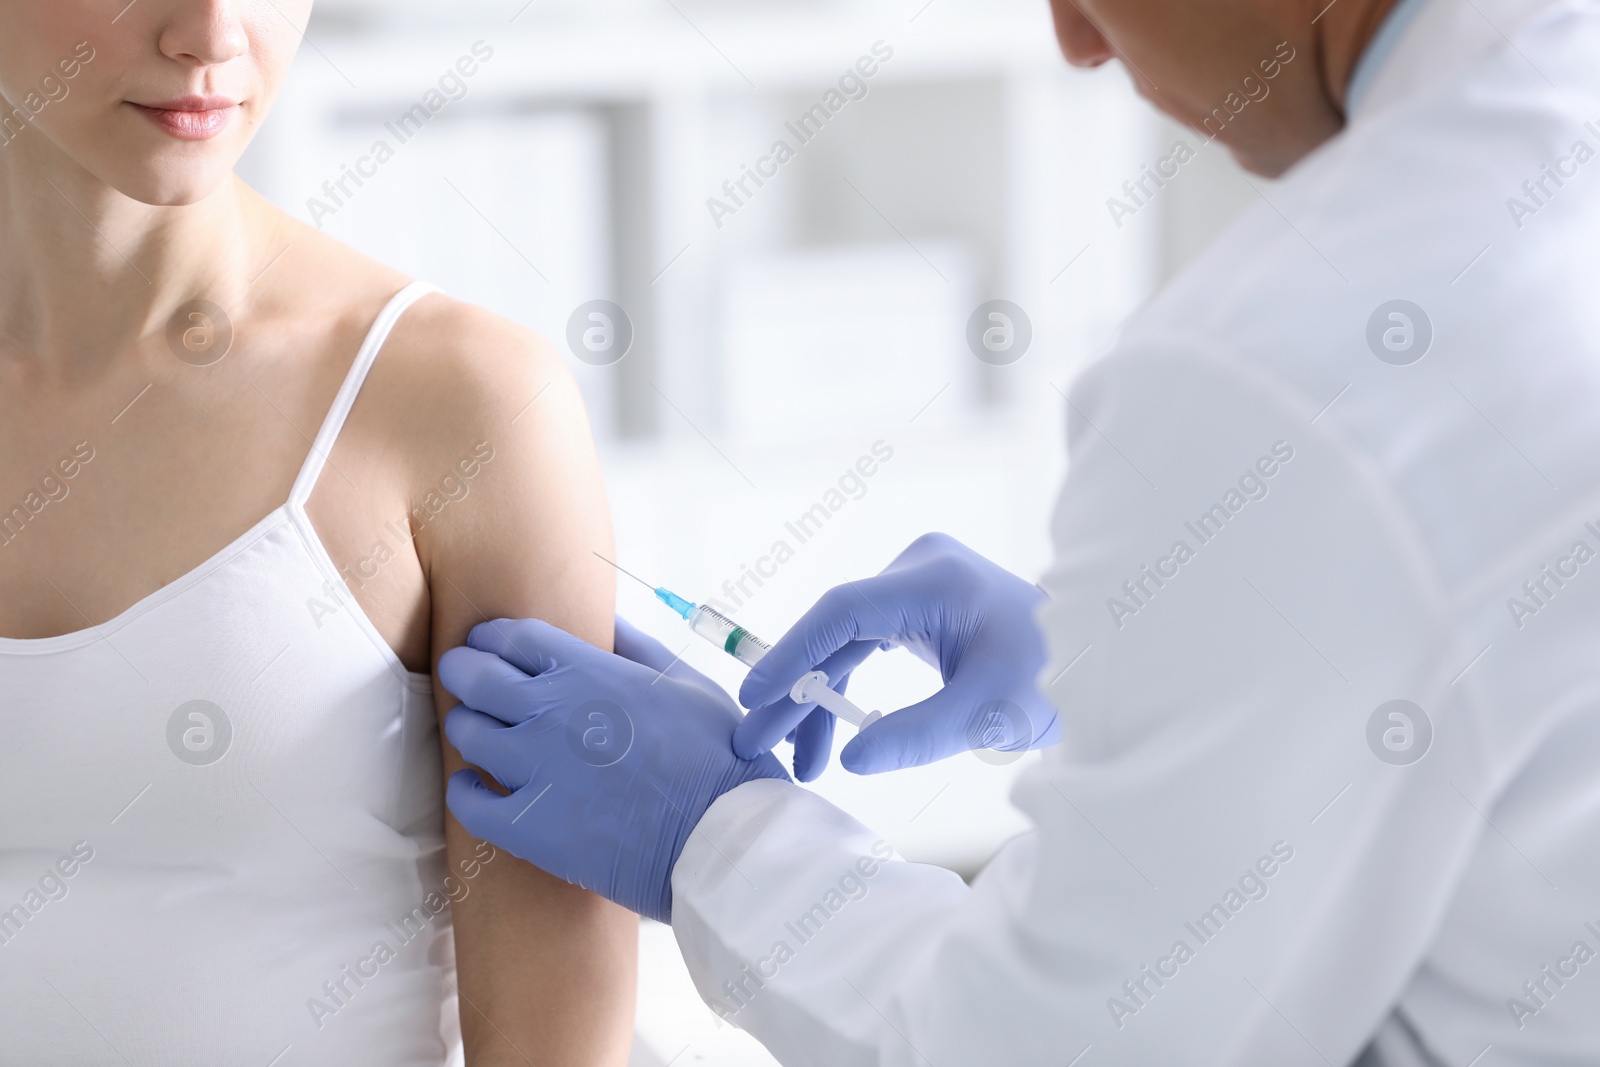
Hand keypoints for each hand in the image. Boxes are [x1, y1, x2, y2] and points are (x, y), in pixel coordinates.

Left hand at [439, 616, 788, 923]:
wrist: (726, 840)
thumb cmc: (720, 758)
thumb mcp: (688, 684)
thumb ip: (639, 648)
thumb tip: (607, 621)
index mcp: (591, 671)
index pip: (512, 635)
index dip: (491, 637)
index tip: (488, 646)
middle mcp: (553, 712)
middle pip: (474, 675)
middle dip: (465, 671)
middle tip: (468, 681)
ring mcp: (535, 769)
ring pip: (466, 733)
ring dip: (468, 728)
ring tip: (481, 736)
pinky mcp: (528, 826)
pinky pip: (466, 801)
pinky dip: (466, 790)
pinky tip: (477, 787)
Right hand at [736, 533, 1059, 774]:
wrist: (1099, 658)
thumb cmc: (1055, 679)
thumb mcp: (991, 716)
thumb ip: (919, 735)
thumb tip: (852, 760)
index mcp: (935, 580)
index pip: (841, 612)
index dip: (792, 655)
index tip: (757, 698)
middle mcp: (919, 569)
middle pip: (836, 630)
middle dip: (797, 690)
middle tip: (755, 741)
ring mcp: (918, 583)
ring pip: (846, 642)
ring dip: (819, 698)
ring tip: (795, 759)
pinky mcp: (921, 604)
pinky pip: (867, 644)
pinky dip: (847, 687)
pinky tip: (827, 738)